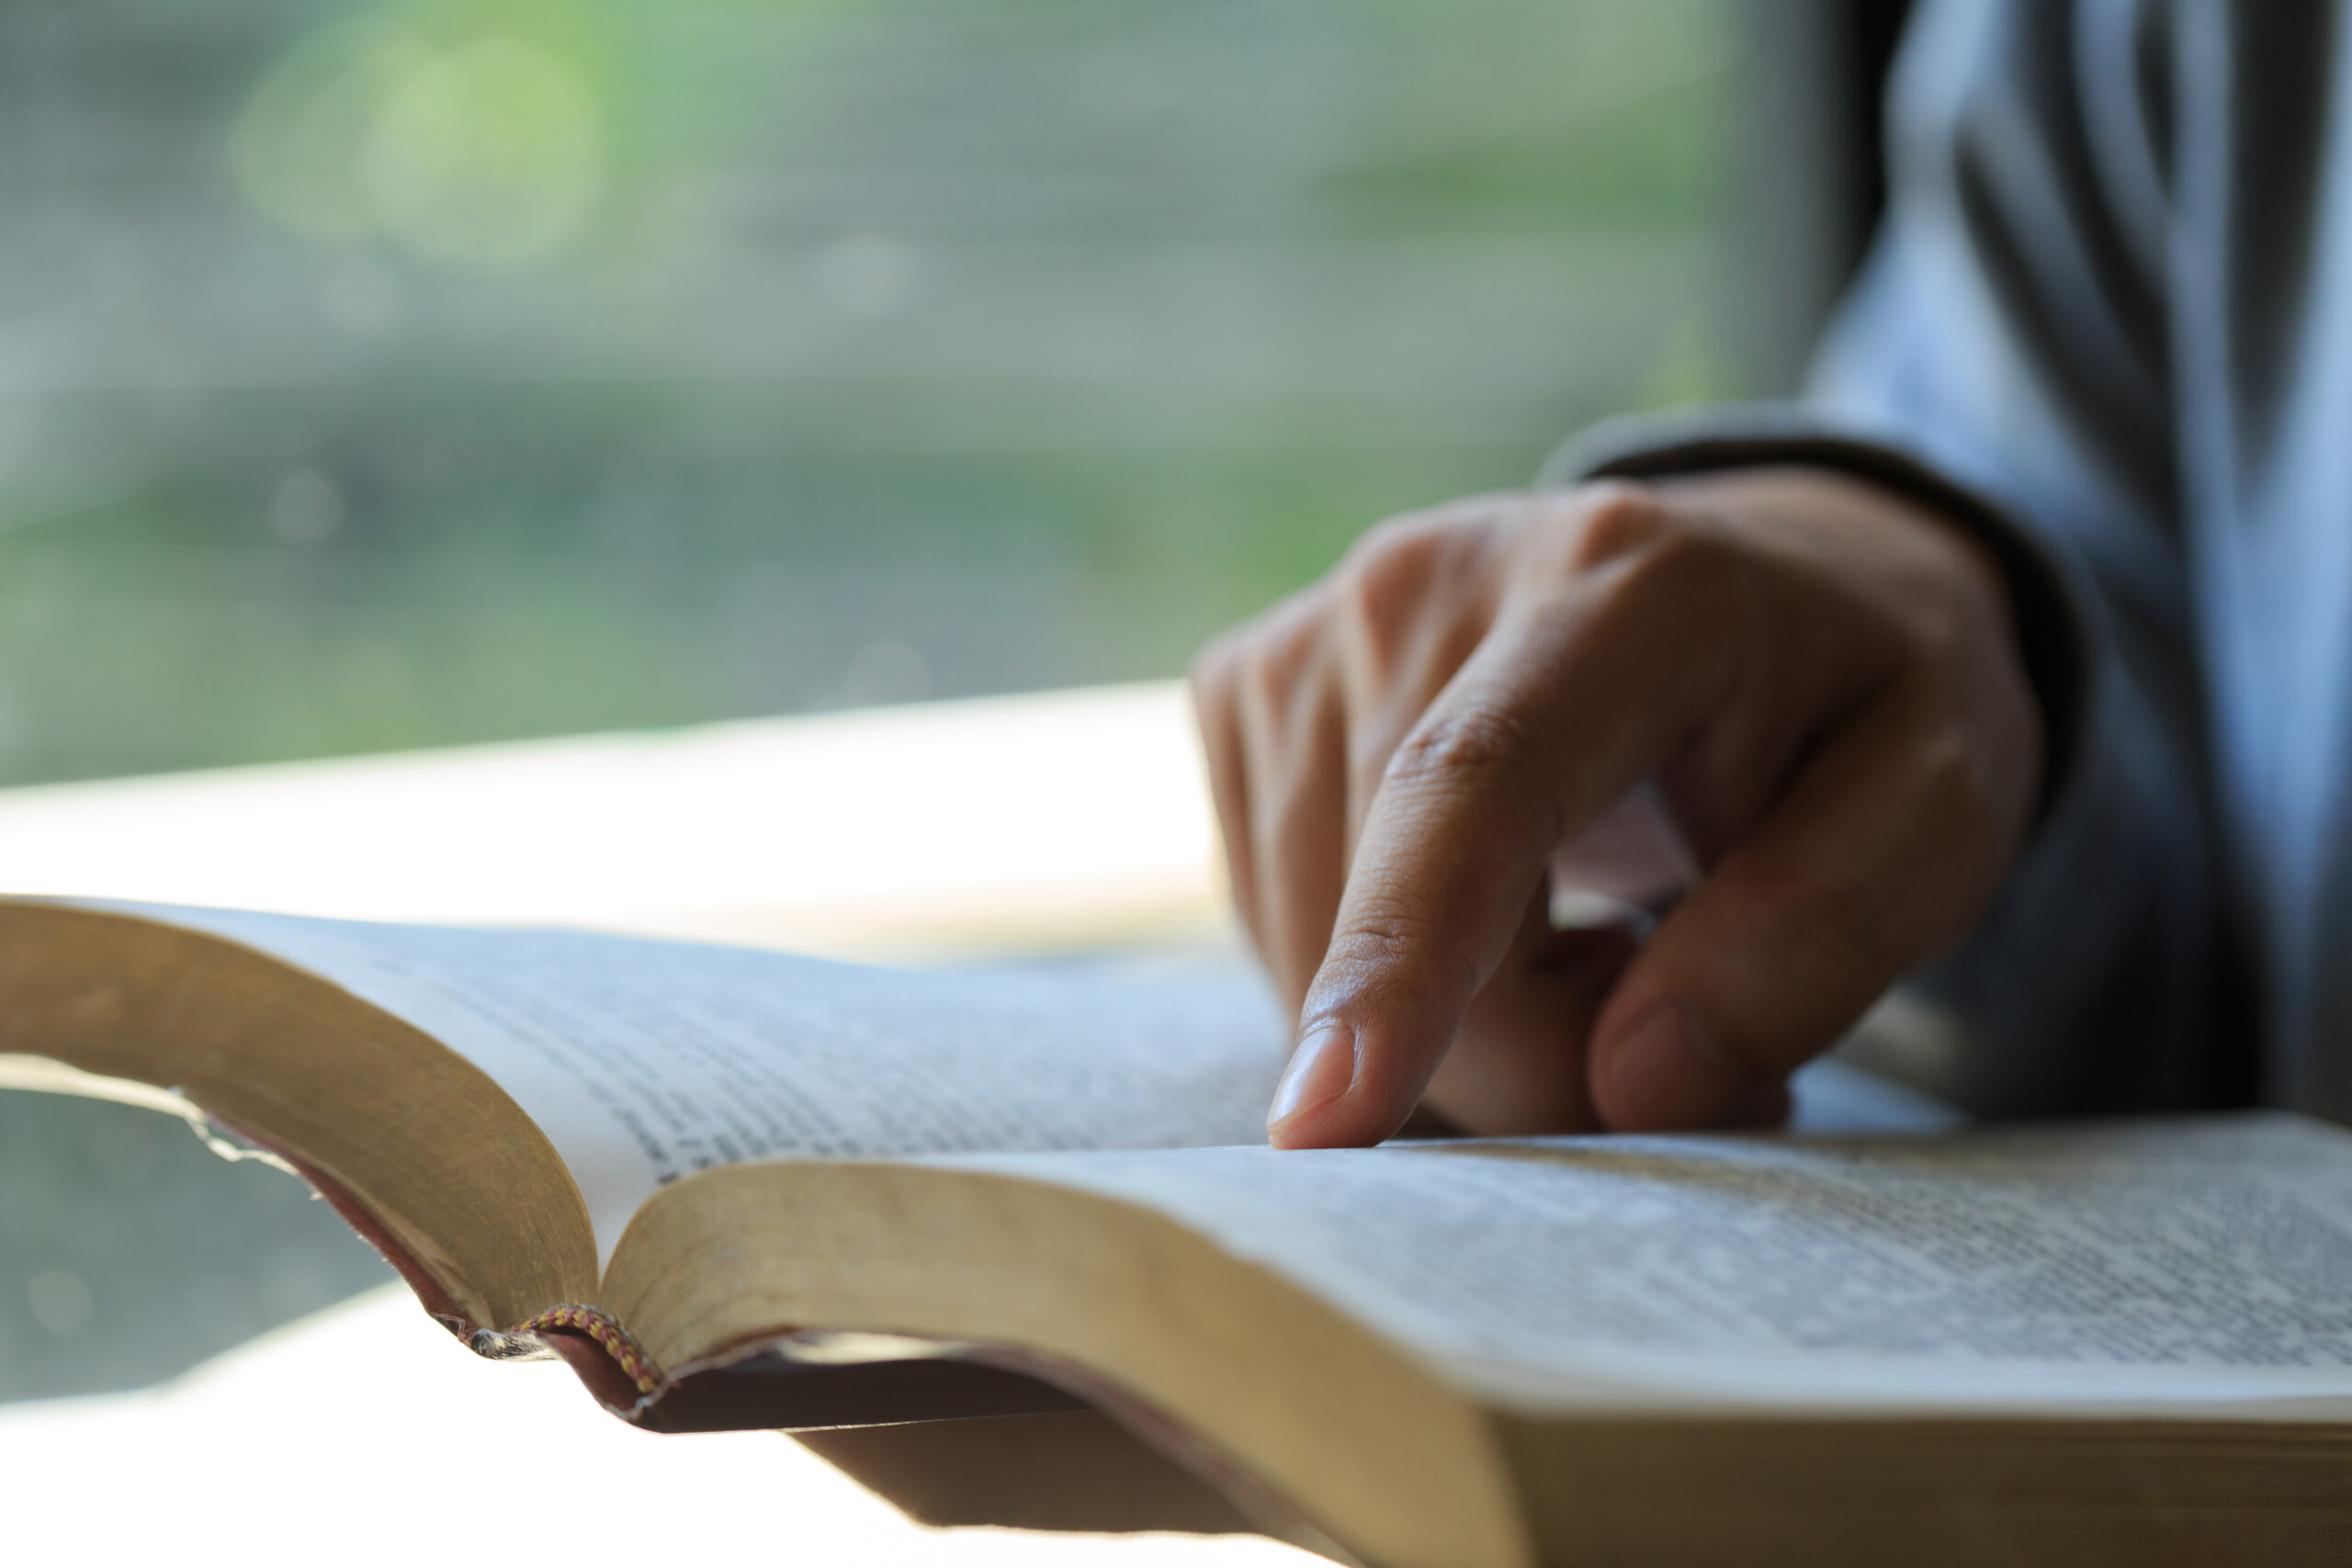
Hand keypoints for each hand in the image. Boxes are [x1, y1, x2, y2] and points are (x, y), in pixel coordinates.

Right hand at [1190, 468, 2041, 1146]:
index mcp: (1622, 583)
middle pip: (1395, 916)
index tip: (1326, 1122)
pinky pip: (1273, 927)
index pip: (1470, 786)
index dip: (1399, 961)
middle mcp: (1425, 582)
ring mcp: (1312, 632)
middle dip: (1534, 1061)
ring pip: (1310, 947)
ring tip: (1605, 957)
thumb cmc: (1857, 706)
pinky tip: (1498, 926)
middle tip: (1692, 1040)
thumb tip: (1632, 1086)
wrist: (1764, 588)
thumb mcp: (1942, 810)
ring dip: (1459, 1031)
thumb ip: (1815, 937)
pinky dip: (1383, 986)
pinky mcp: (1244, 692)